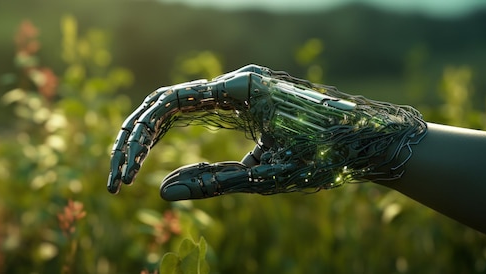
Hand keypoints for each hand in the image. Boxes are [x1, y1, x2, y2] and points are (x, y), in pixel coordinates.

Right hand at [108, 65, 425, 200]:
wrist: (369, 142)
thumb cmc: (325, 156)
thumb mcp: (268, 176)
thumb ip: (214, 182)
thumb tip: (162, 192)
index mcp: (239, 88)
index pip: (168, 103)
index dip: (139, 139)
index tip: (123, 174)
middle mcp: (233, 82)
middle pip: (164, 103)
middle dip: (134, 140)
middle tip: (116, 180)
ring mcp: (236, 90)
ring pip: (175, 106)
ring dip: (147, 138)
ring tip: (126, 171)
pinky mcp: (240, 103)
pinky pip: (194, 112)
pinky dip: (169, 134)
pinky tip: (153, 155)